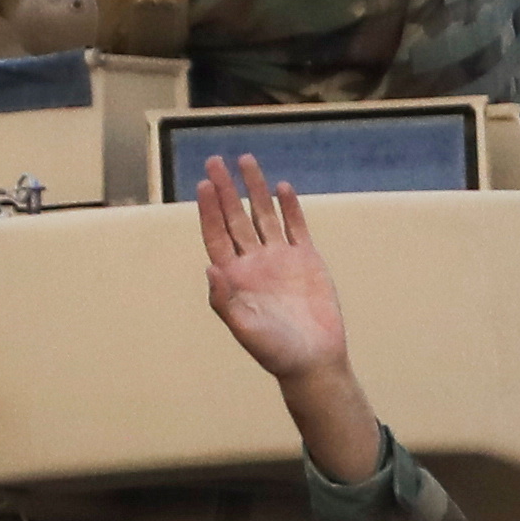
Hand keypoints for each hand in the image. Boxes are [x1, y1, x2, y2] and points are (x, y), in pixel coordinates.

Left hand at [195, 157, 375, 475]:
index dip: (210, 210)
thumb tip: (210, 268)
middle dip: (225, 190)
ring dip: (255, 189)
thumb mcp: (245, 330)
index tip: (205, 185)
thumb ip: (224, 301)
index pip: (217, 235)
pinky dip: (289, 207)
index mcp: (234, 278)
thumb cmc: (275, 352)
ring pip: (264, 215)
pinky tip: (281, 187)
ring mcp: (280, 258)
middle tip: (215, 162)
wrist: (314, 360)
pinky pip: (295, 227)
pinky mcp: (306, 260)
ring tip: (246, 160)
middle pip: (235, 218)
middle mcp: (254, 263)